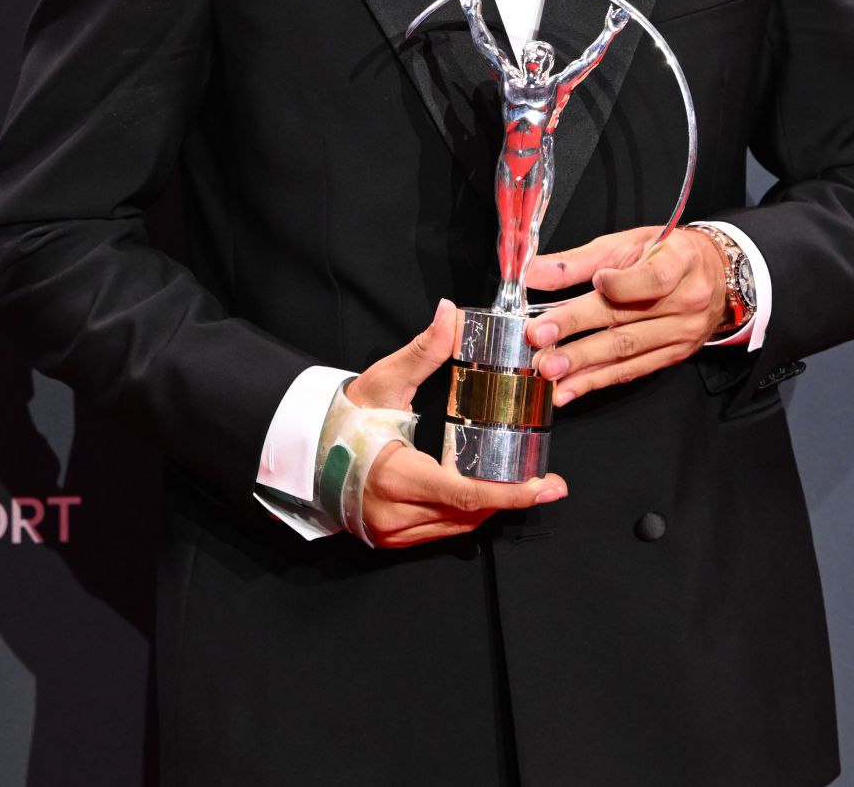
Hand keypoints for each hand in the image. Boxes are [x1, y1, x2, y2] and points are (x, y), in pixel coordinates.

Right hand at [347, 299, 566, 546]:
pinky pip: (441, 531)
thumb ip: (423, 351)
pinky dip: (465, 515)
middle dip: (510, 500)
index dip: (510, 494)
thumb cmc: (346, 417)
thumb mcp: (384, 380)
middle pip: (468, 514)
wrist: (306, 450)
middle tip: (548, 486)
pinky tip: (484, 496)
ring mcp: (392, 532)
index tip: (546, 488)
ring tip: (522, 487)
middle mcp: (394, 514)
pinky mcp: (392, 539)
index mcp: (394, 475)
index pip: (464, 493)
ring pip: (458, 527)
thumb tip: (450, 313)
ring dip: (490, 509)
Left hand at [525, 225, 729, 403]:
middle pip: (626, 319)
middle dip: (578, 330)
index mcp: (679, 262)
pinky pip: (631, 371)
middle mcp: (685, 301)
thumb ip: (578, 262)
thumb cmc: (666, 254)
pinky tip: (568, 389)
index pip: (653, 278)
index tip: (596, 283)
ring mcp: (680, 333)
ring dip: (582, 365)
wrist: (715, 275)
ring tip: (548, 371)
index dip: (623, 283)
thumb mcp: (628, 244)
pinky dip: (596, 381)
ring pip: (626, 351)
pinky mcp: (672, 356)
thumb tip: (531, 271)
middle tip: (539, 338)